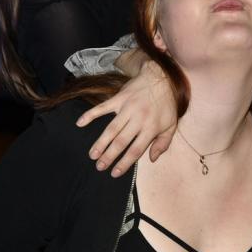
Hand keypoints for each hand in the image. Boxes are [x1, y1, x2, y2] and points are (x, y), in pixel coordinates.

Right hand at [75, 61, 176, 175]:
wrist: (161, 78)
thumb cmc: (167, 104)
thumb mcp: (171, 125)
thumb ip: (163, 143)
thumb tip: (152, 159)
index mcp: (151, 127)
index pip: (136, 149)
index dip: (125, 162)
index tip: (115, 172)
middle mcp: (138, 119)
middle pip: (121, 141)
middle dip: (109, 156)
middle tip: (99, 166)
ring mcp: (127, 108)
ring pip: (111, 129)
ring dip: (100, 142)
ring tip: (92, 154)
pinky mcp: (119, 98)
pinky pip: (102, 107)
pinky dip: (90, 115)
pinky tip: (80, 123)